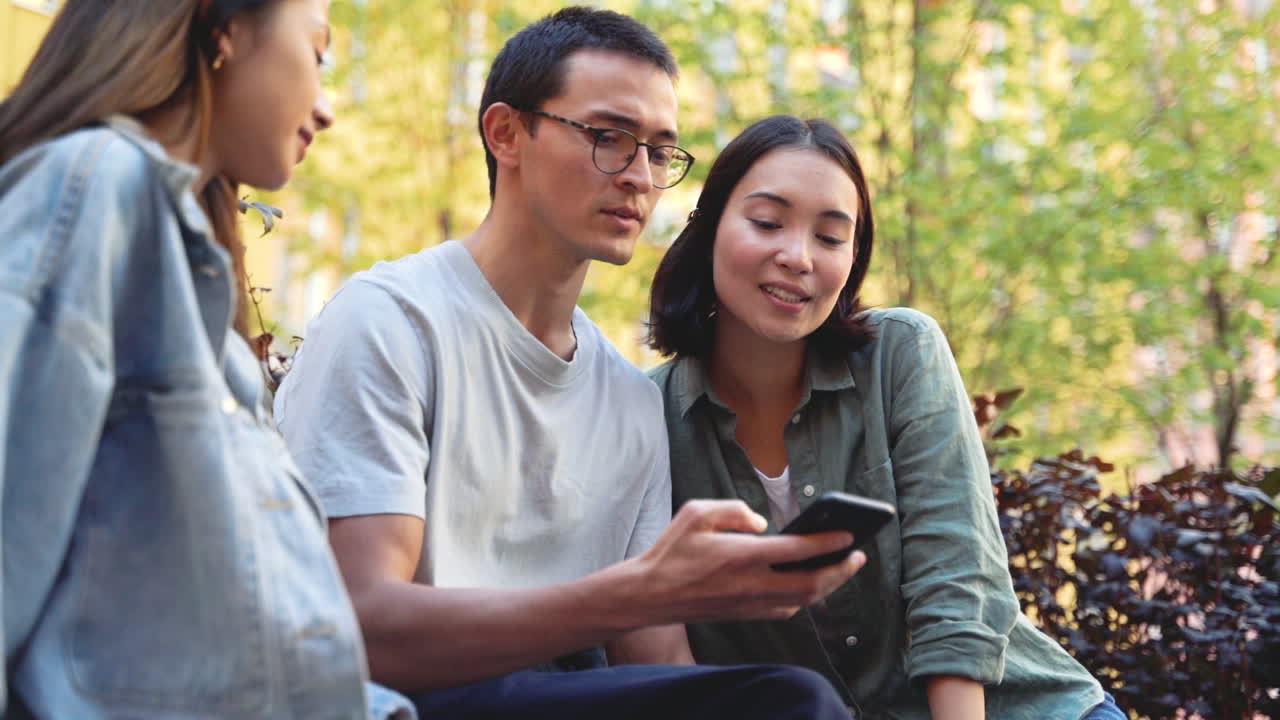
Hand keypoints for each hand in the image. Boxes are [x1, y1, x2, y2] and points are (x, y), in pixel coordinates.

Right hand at [629, 499, 865, 624]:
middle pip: (810, 583)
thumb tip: (763, 522)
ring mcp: (750, 604)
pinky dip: (804, 598)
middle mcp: (751, 584)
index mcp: (742, 556)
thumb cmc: (672, 550)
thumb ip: (734, 510)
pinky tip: (809, 584)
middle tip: (858, 554)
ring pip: (802, 601)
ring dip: (827, 585)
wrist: (650, 595)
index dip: (828, 542)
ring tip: (842, 567)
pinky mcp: (745, 615)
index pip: (797, 550)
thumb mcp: (696, 513)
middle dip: (840, 570)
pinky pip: (786, 610)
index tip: (849, 533)